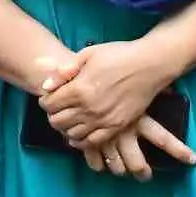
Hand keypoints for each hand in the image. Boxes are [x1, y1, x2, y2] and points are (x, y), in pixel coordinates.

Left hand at [38, 41, 192, 165]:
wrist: (150, 65)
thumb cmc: (118, 55)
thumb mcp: (87, 54)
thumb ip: (64, 70)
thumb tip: (45, 86)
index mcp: (79, 89)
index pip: (49, 104)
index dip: (45, 101)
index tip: (49, 96)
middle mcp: (89, 108)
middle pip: (57, 122)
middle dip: (53, 115)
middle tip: (57, 108)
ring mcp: (103, 120)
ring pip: (72, 134)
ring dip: (66, 128)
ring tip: (69, 119)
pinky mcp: (117, 127)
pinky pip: (93, 142)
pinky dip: (82, 140)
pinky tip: (80, 133)